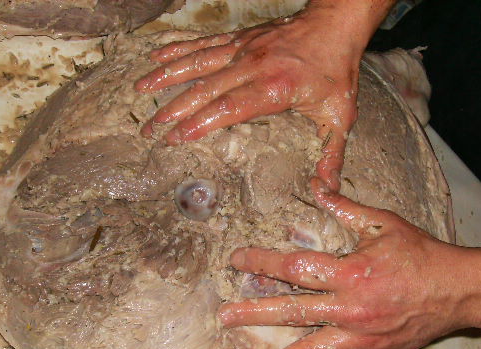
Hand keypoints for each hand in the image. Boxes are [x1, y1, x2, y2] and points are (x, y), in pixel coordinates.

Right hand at [134, 1, 384, 189]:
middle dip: (174, 109)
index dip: (200, 122)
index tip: (175, 138)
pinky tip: (157, 56)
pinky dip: (178, 49)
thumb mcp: (339, 116)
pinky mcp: (239, 40)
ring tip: (140, 89)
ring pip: (198, 62)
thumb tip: (326, 192)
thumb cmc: (336, 70)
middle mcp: (253, 66)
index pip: (229, 107)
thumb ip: (330, 156)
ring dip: (167, 76)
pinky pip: (203, 44)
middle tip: (149, 129)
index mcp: (275, 87)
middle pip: (205, 88)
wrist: (335, 24)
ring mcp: (243, 50)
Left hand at [218, 178, 475, 348]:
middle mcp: (350, 308)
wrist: (458, 291)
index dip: (263, 262)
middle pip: (293, 312)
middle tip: (225, 319)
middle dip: (255, 315)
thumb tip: (316, 185)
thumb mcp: (384, 223)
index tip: (238, 260)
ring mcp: (360, 336)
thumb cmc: (421, 254)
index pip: (295, 267)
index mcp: (350, 272)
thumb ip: (345, 208)